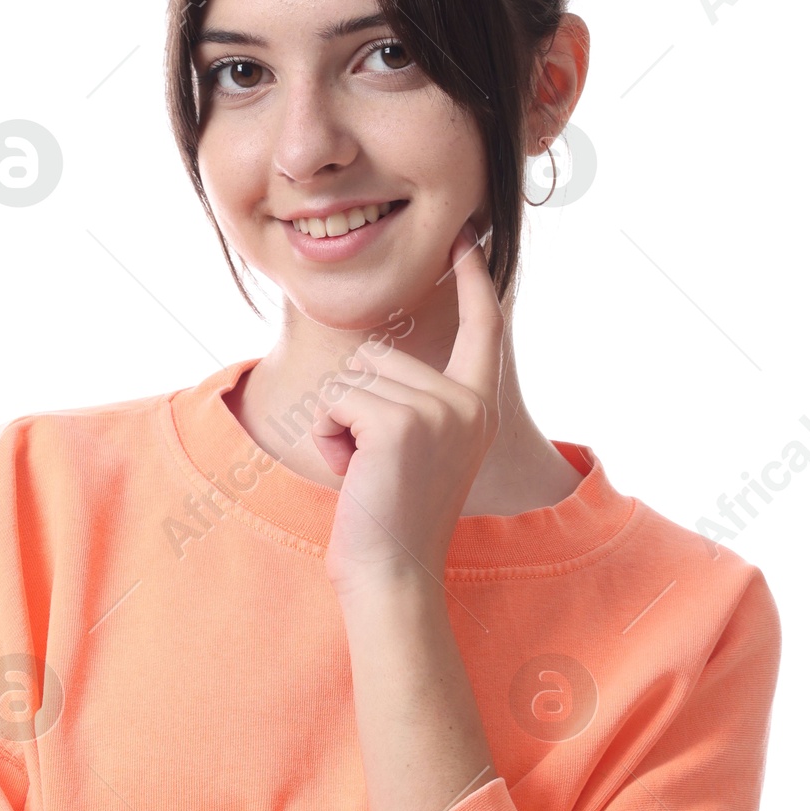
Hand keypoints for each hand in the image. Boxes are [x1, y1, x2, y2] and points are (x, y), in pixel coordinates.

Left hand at [312, 222, 502, 599]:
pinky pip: (335, 402)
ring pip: (354, 376)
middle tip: (376, 465)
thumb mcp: (417, 451)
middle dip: (356, 407)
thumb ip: (416, 403)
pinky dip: (328, 440)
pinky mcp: (400, 423)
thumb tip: (379, 361)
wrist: (392, 575)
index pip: (482, 328)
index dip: (472, 280)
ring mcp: (439, 411)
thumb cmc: (390, 519)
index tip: (466, 235)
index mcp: (477, 408)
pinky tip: (353, 474)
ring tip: (366, 470)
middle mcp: (467, 404)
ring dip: (339, 424)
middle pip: (380, 355)